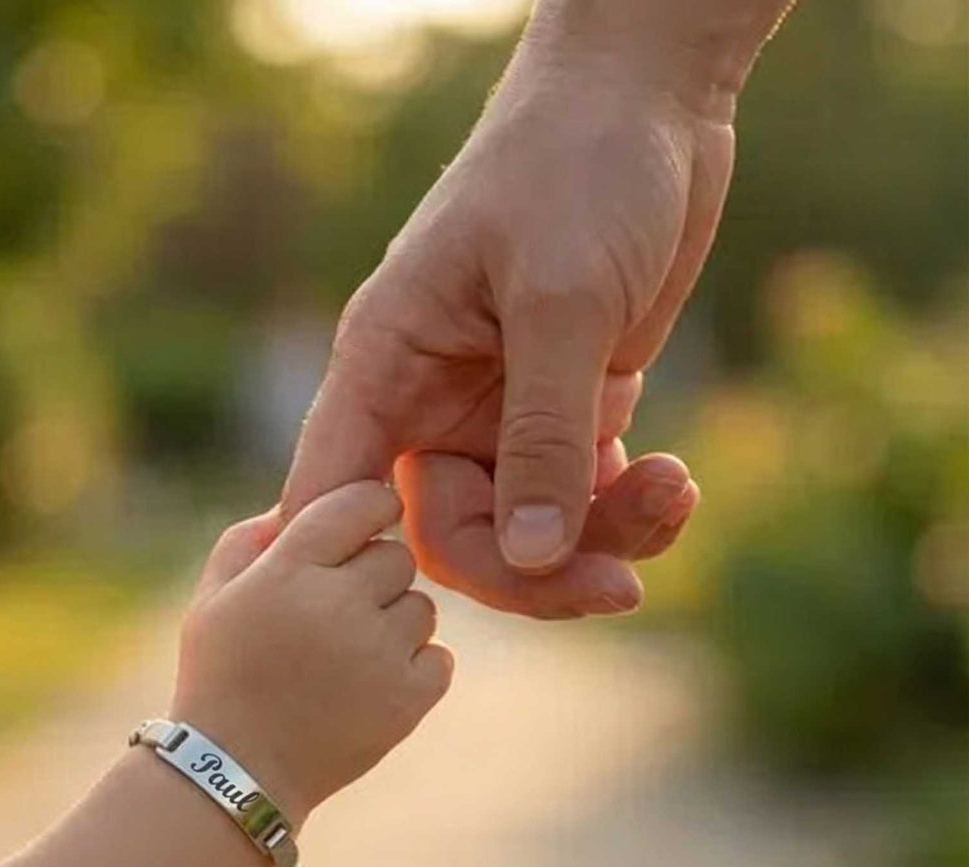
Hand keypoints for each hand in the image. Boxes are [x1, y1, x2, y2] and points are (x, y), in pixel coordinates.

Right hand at [172, 481, 452, 824]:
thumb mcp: (213, 596)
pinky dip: (415, 668)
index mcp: (289, 571)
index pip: (362, 503)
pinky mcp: (407, 700)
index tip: (367, 525)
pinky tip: (372, 683)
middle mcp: (338, 605)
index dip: (370, 508)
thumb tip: (309, 503)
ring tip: (349, 655)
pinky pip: (439, 657)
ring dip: (394, 623)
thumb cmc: (220, 676)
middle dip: (374, 576)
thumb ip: (254, 537)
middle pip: (397, 556)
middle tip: (340, 610)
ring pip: (422, 607)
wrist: (234, 772)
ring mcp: (377, 655)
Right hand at [282, 15, 742, 618]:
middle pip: (455, 536)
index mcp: (387, 367)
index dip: (361, 566)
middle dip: (534, 572)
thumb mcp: (560, 300)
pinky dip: (629, 507)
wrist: (652, 99)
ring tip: (673, 497)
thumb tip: (529, 558)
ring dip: (601, 538)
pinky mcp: (566, 409)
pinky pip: (583, 495)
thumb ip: (543, 435)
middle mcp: (432, 402)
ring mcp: (500, 412)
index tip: (410, 619)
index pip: (339, 495)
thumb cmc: (577, 166)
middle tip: (617, 587)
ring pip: (529, 529)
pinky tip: (675, 481)